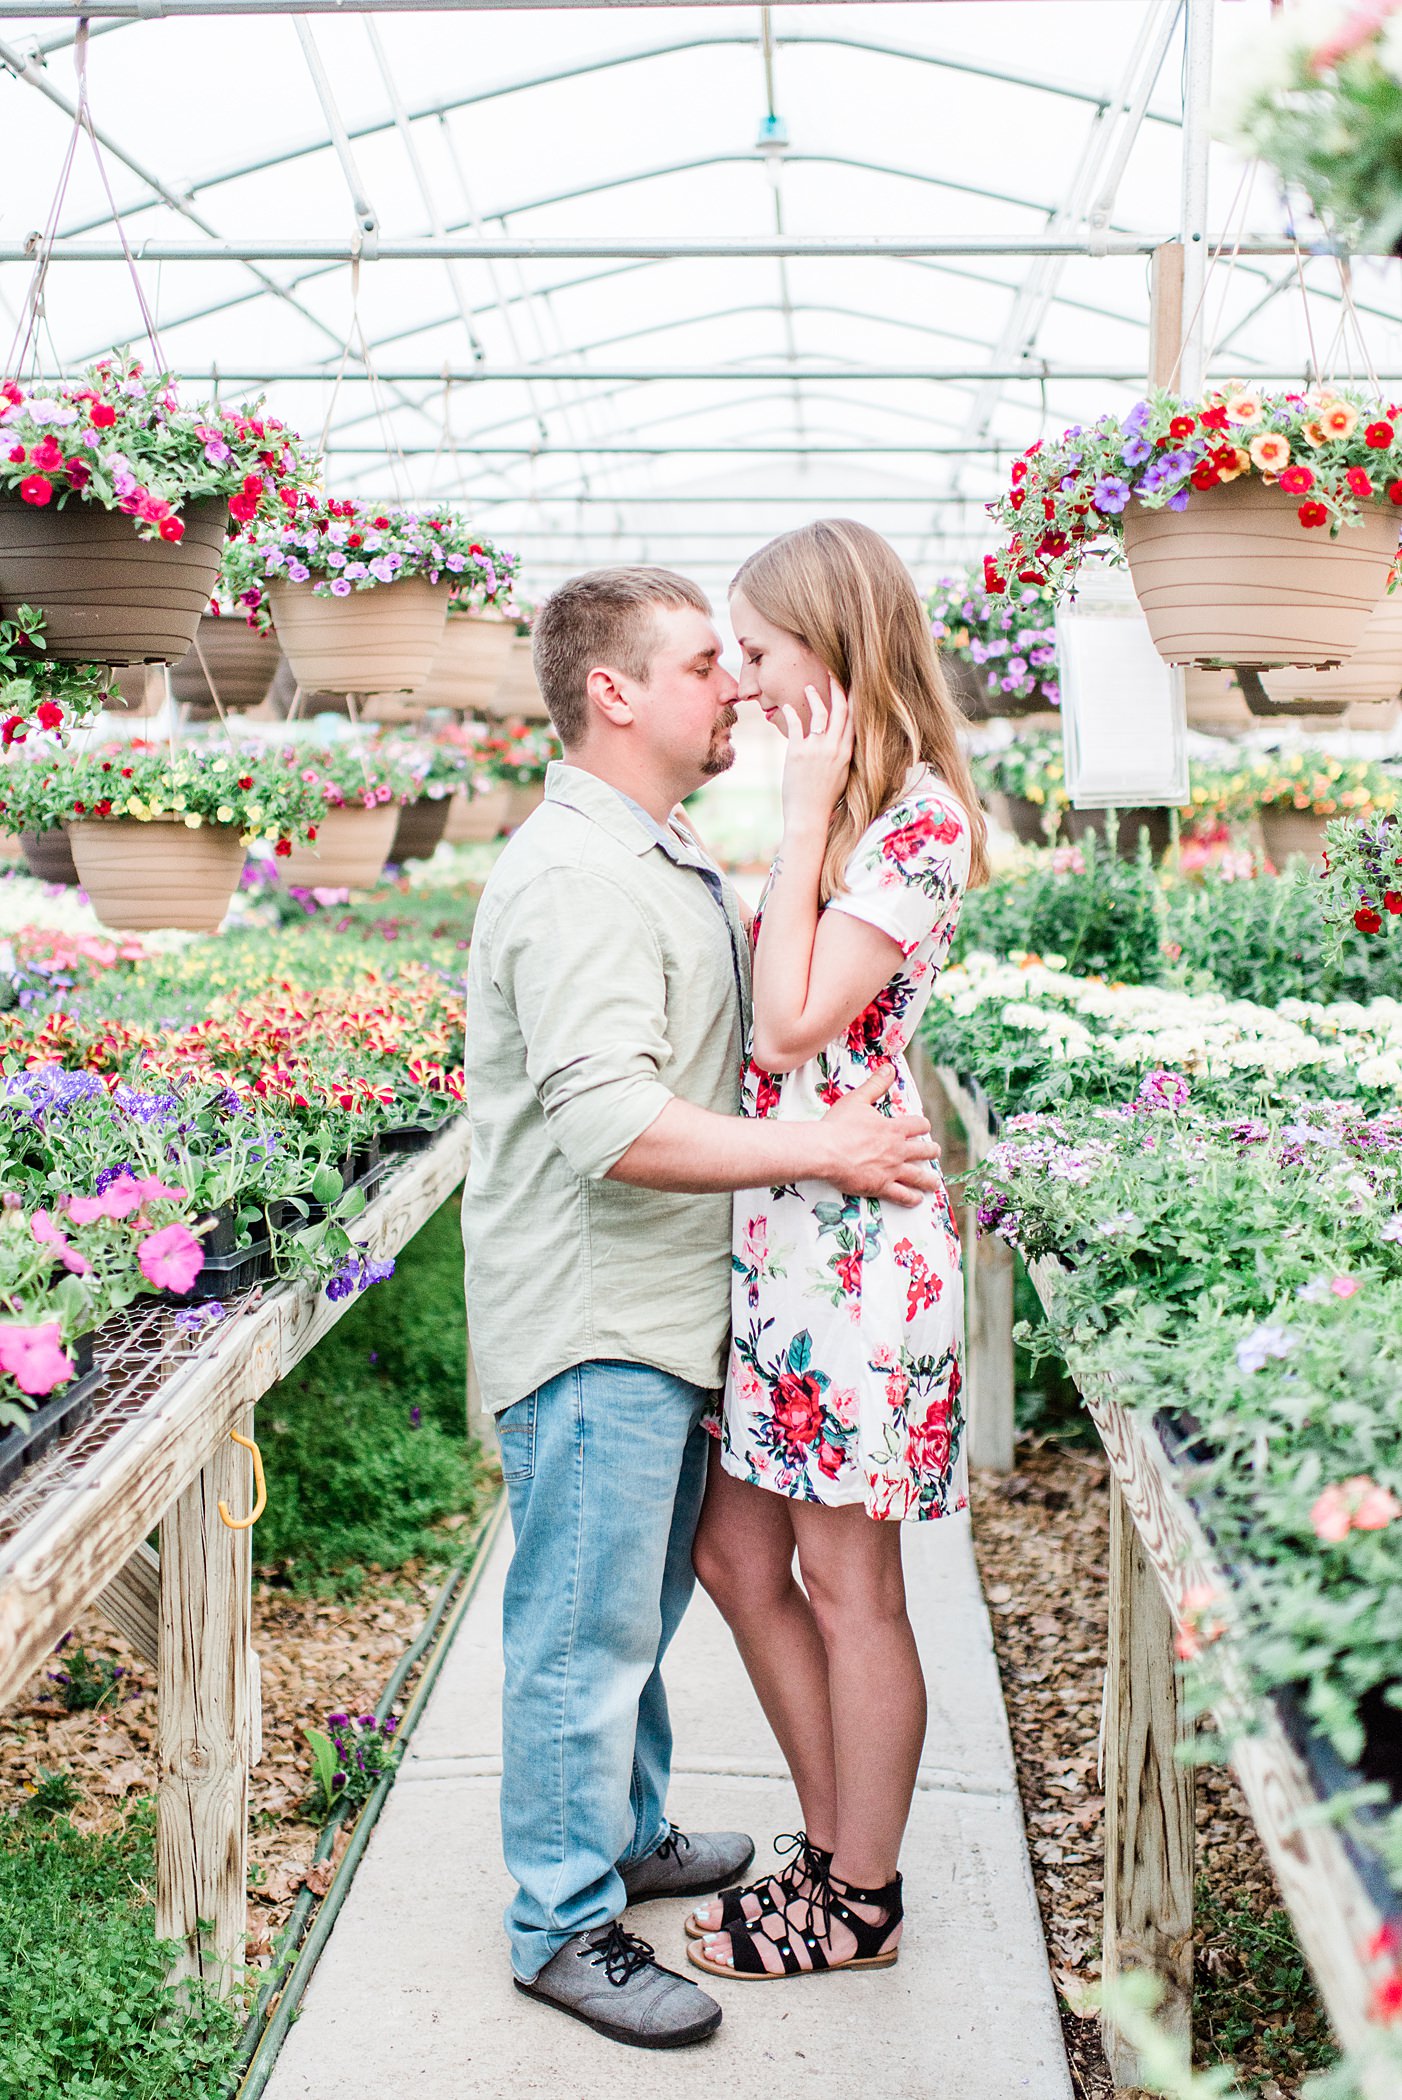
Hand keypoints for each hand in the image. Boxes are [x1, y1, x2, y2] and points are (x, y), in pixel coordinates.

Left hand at [779, 678, 852, 838]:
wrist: (810, 816)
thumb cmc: (825, 799)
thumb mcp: (842, 775)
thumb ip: (841, 755)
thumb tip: (839, 741)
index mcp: (847, 752)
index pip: (854, 718)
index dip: (854, 698)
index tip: (852, 684)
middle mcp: (835, 748)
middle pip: (841, 709)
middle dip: (837, 688)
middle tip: (831, 672)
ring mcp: (817, 749)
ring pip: (820, 713)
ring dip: (815, 696)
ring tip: (809, 687)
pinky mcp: (798, 753)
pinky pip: (796, 726)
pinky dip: (790, 713)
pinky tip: (786, 707)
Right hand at [815, 1065, 940, 1207]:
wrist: (826, 1151)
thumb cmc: (839, 1125)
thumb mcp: (858, 1099)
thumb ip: (876, 1084)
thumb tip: (889, 1067)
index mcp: (893, 1128)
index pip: (918, 1125)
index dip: (922, 1125)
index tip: (924, 1127)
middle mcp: (898, 1150)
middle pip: (924, 1151)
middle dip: (931, 1151)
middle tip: (934, 1152)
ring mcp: (892, 1169)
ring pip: (918, 1176)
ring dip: (928, 1179)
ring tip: (935, 1182)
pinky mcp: (881, 1186)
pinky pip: (902, 1195)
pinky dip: (912, 1198)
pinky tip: (918, 1200)